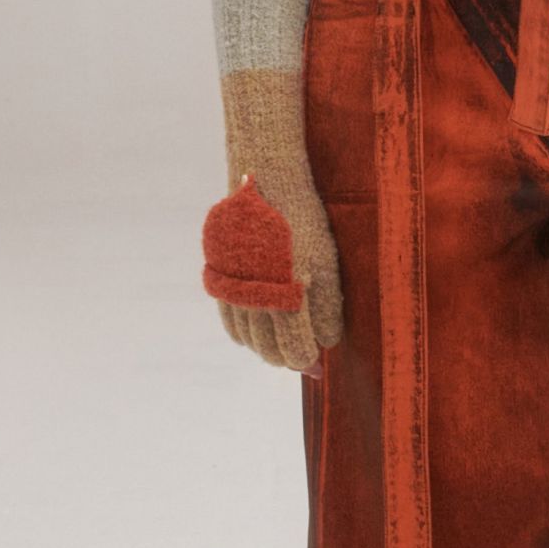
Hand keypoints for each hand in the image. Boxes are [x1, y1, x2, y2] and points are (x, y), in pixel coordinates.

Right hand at [202, 170, 344, 372]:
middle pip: (269, 352)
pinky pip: (232, 323)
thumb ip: (327, 307)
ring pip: (249, 340)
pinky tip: (259, 328)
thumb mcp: (326, 263)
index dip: (308, 361)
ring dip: (267, 347)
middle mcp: (256, 303)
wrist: (263, 185)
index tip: (318, 362)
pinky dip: (246, 333)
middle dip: (288, 358)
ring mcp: (234, 295)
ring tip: (284, 343)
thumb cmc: (302, 223)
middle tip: (304, 357)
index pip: (294, 352)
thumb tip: (327, 341)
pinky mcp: (220, 284)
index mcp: (286, 299)